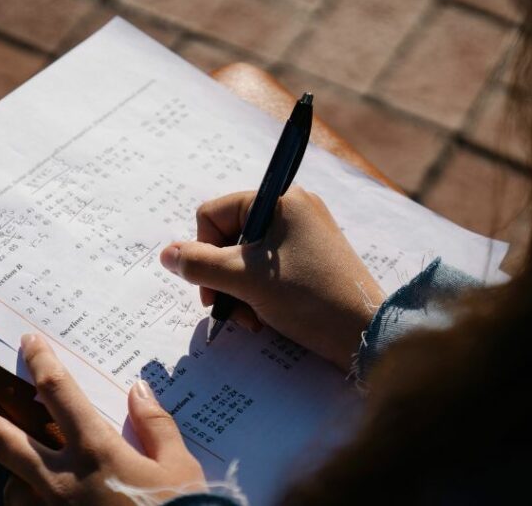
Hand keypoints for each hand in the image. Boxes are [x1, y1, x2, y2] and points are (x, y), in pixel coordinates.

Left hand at [0, 333, 204, 504]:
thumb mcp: (178, 464)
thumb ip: (155, 425)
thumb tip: (138, 390)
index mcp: (96, 450)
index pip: (58, 392)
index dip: (41, 362)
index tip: (28, 343)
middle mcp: (64, 479)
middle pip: (6, 441)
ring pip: (12, 485)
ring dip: (12, 471)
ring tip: (21, 467)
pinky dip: (28, 501)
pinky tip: (41, 499)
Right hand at [160, 186, 384, 370]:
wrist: (365, 333)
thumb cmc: (308, 297)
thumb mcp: (245, 280)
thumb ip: (199, 265)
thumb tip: (166, 254)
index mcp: (279, 199)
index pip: (214, 215)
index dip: (203, 252)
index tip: (210, 289)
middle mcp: (292, 209)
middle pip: (228, 238)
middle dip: (223, 279)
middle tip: (229, 311)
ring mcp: (303, 236)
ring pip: (245, 260)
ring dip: (238, 292)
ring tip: (252, 320)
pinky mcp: (310, 261)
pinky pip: (267, 271)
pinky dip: (258, 295)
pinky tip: (265, 320)